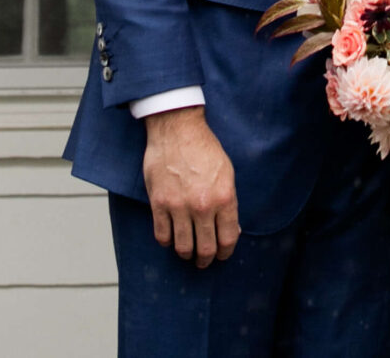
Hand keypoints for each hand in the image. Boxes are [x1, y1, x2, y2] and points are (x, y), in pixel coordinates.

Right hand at [143, 107, 238, 266]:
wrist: (177, 129)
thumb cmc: (204, 148)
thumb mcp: (227, 173)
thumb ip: (229, 203)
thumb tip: (231, 230)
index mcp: (224, 198)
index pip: (228, 239)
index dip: (226, 252)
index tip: (222, 255)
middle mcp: (202, 206)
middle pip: (205, 249)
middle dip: (206, 260)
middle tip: (204, 261)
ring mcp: (179, 206)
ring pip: (183, 247)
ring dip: (187, 254)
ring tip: (188, 253)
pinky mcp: (159, 203)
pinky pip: (162, 235)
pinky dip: (167, 241)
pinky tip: (171, 237)